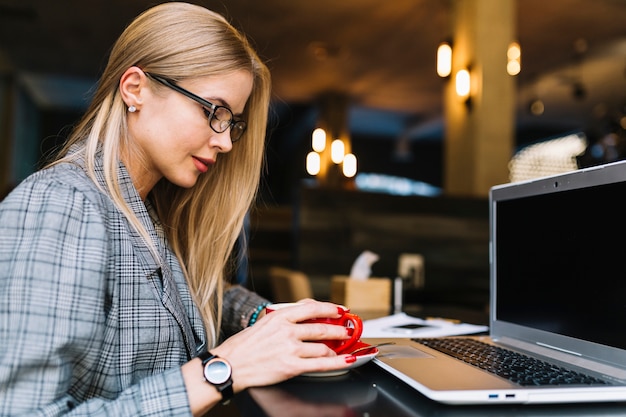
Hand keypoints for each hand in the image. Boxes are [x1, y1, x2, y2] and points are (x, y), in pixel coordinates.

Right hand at [212, 300, 355, 391]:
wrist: (230, 365)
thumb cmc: (244, 345)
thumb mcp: (264, 322)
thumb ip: (286, 315)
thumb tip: (307, 308)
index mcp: (279, 317)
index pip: (312, 308)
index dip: (330, 308)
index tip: (340, 310)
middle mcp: (287, 331)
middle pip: (321, 328)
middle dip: (338, 330)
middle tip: (346, 330)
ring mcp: (290, 349)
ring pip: (322, 347)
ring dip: (335, 349)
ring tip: (340, 349)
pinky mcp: (292, 366)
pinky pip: (321, 364)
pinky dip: (338, 362)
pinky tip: (347, 360)